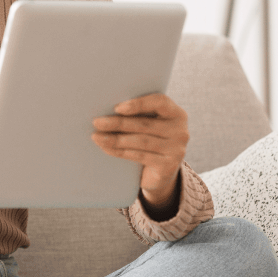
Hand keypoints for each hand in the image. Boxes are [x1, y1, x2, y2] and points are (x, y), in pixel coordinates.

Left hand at [92, 94, 188, 211]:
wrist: (159, 174)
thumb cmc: (149, 140)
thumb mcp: (148, 125)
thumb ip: (137, 115)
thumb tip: (107, 108)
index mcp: (176, 114)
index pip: (160, 102)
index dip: (139, 104)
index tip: (117, 108)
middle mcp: (181, 131)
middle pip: (145, 124)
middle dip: (117, 123)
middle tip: (96, 122)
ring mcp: (176, 150)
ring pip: (140, 141)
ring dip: (115, 138)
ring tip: (96, 136)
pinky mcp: (168, 166)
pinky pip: (139, 156)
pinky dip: (120, 151)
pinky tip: (106, 148)